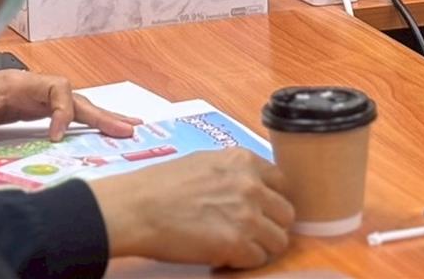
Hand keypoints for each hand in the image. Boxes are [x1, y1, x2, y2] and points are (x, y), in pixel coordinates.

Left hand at [0, 70, 140, 156]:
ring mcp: (34, 98)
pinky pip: (64, 114)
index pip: (55, 88)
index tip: (56, 136)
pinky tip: (101, 129)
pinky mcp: (31, 110)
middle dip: (99, 113)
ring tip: (127, 128)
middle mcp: (31, 88)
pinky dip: (84, 122)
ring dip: (99, 117)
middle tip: (126, 128)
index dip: (62, 110)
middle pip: (73, 96)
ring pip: (73, 104)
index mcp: (17, 83)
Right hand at [93, 150, 293, 268]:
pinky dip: (243, 262)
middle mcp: (252, 185)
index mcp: (244, 160)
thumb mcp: (204, 161)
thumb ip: (233, 172)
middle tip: (250, 234)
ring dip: (260, 247)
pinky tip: (224, 257)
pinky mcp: (236, 243)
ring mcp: (247, 215)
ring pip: (278, 240)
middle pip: (286, 214)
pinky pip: (257, 260)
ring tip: (237, 248)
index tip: (263, 211)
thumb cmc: (160, 185)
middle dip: (271, 226)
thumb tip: (248, 186)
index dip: (272, 201)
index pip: (283, 183)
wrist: (137, 208)